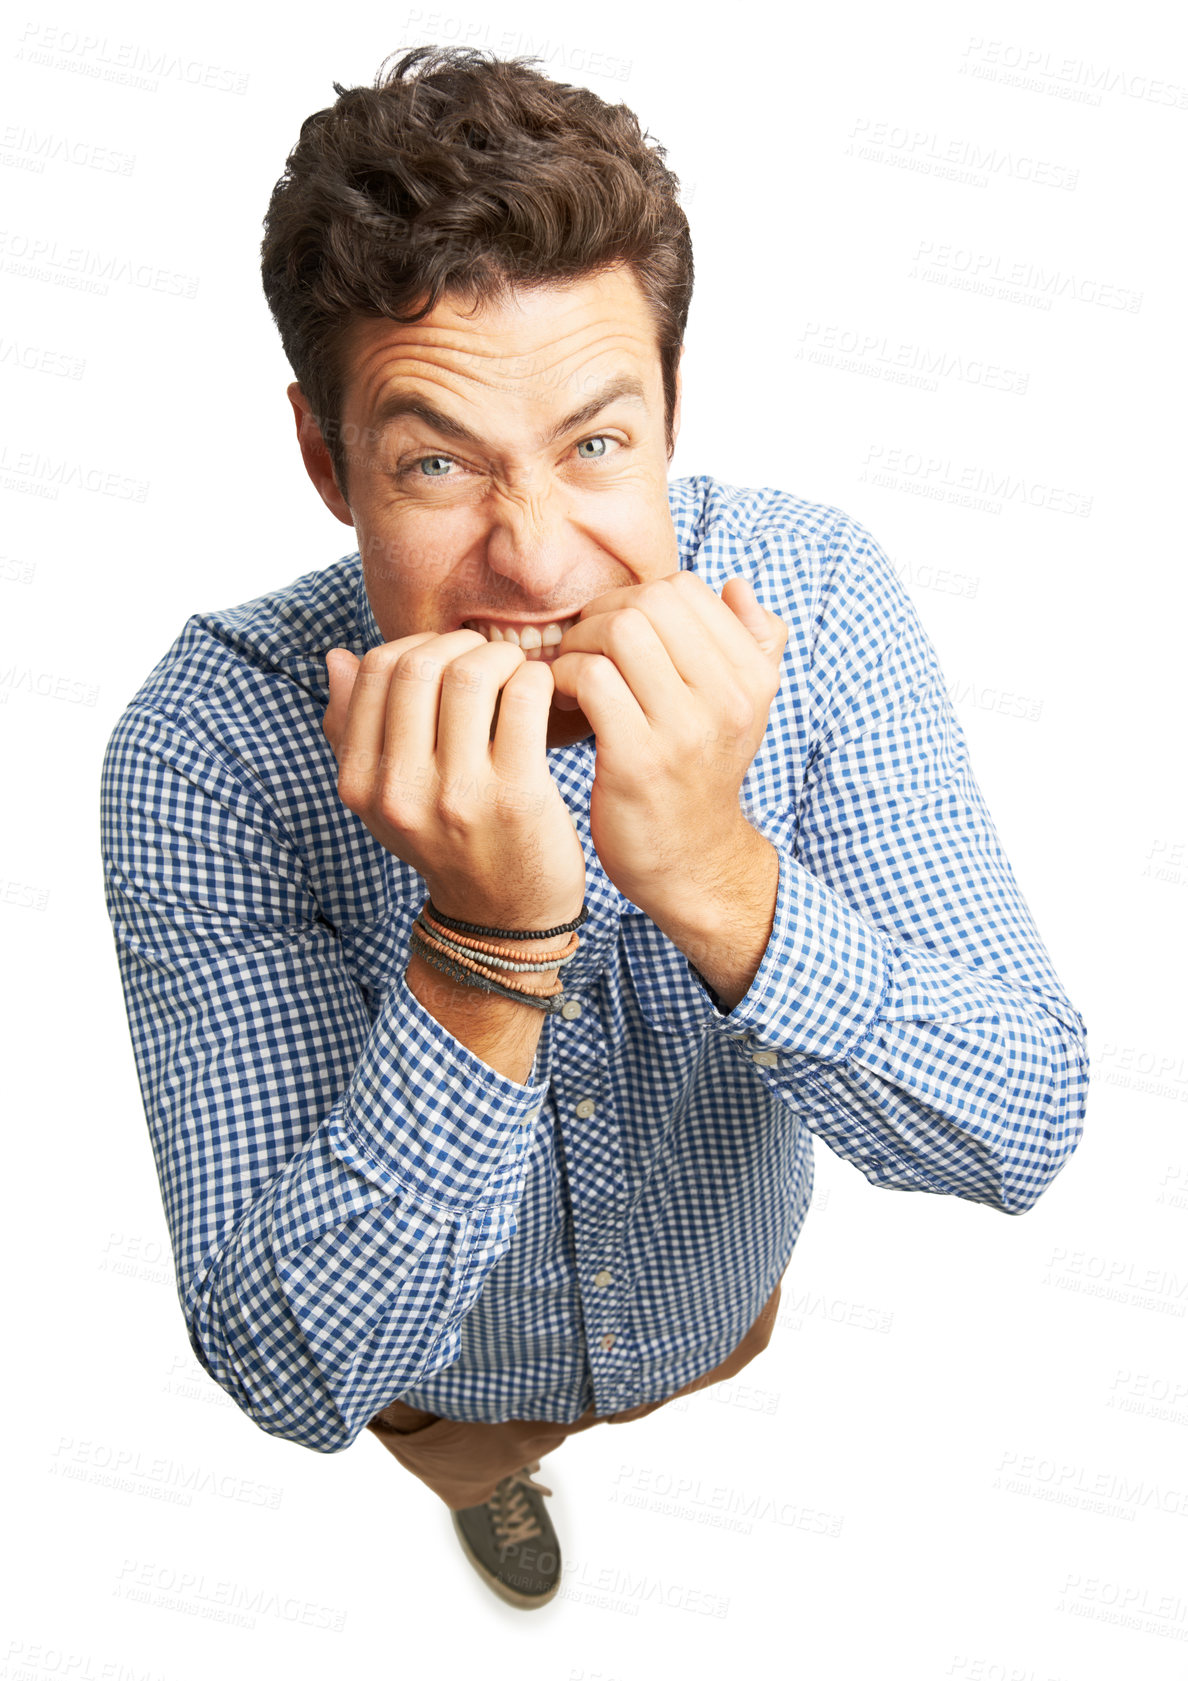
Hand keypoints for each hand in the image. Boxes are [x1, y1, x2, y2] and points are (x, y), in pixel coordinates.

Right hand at [322, 631, 585, 929]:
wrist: (502, 919)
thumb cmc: (445, 844)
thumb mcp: (381, 800)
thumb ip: (351, 730)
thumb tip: (338, 656)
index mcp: (361, 785)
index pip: (374, 672)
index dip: (416, 645)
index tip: (447, 657)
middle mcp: (401, 791)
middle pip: (419, 665)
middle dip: (461, 644)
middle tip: (487, 657)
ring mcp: (459, 796)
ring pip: (471, 675)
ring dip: (501, 656)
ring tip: (515, 670)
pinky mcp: (517, 798)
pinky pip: (523, 699)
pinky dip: (535, 678)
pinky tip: (540, 692)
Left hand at [547, 572, 787, 911]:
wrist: (692, 862)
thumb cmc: (704, 773)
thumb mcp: (746, 709)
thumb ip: (755, 643)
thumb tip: (738, 585)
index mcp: (753, 677)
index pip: (685, 589)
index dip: (637, 597)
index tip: (616, 633)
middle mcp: (728, 699)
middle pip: (649, 602)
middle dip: (599, 615)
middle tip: (583, 649)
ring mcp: (684, 731)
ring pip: (618, 632)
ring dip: (578, 644)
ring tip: (572, 673)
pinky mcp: (637, 761)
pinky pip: (591, 679)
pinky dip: (563, 677)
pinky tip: (564, 701)